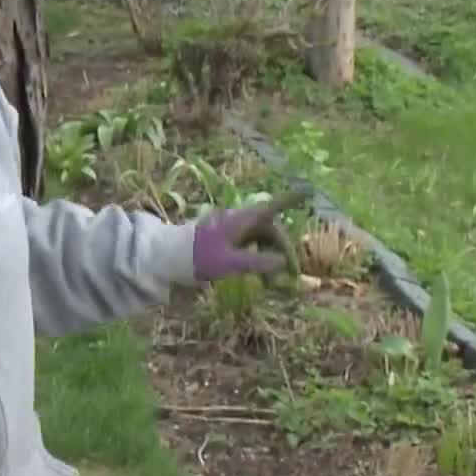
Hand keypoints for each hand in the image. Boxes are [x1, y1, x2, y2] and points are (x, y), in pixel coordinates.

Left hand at [191, 189, 311, 280]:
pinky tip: (260, 280)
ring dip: (270, 259)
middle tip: (292, 275)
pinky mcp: (227, 242)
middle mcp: (240, 222)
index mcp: (242, 220)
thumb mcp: (229, 263)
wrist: (166, 258)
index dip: (290, 200)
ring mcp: (233, 231)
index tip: (308, 190)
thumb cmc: (197, 257)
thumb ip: (256, 262)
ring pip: (261, 241)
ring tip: (272, 285)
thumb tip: (282, 261)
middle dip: (283, 251)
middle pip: (271, 230)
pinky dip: (258, 261)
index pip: (271, 207)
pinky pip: (250, 248)